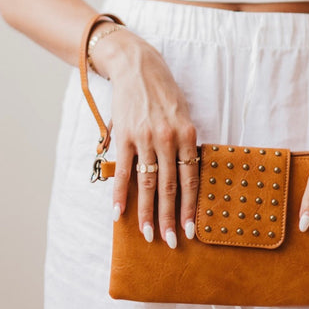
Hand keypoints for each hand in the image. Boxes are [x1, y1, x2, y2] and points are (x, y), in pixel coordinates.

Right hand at [92, 24, 198, 248]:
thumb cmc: (164, 93)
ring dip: (147, 212)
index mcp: (187, 135)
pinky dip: (119, 194)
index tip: (190, 230)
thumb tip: (184, 177)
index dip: (189, 207)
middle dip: (170, 218)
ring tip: (147, 234)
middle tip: (170, 241)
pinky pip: (122, 171)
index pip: (190, 179)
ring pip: (147, 184)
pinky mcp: (124, 136)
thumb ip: (184, 145)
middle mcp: (167, 139)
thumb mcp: (183, 116)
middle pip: (170, 187)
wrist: (138, 67)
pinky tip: (118, 213)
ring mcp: (144, 138)